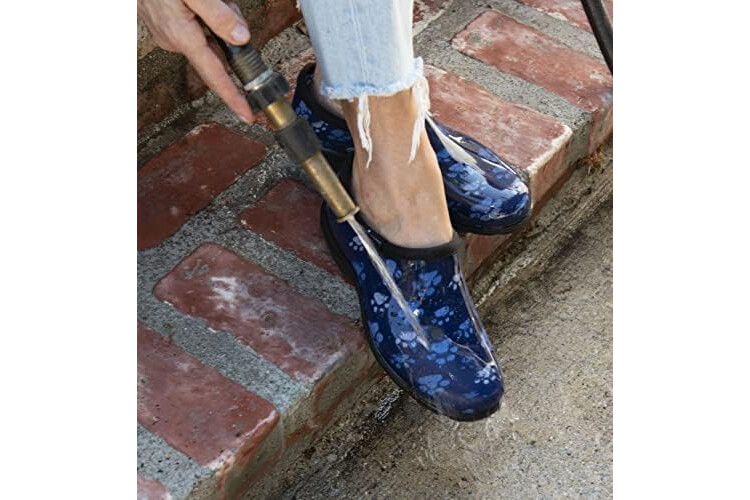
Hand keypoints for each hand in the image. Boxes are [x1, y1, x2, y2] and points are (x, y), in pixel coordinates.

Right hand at [138, 0, 253, 122]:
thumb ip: (219, 15)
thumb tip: (241, 38)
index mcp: (183, 37)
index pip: (215, 75)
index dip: (233, 97)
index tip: (247, 114)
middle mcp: (174, 41)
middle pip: (217, 51)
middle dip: (230, 37)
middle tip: (227, 9)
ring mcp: (169, 35)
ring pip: (209, 37)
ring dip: (217, 21)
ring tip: (212, 1)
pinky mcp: (167, 27)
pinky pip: (197, 28)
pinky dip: (206, 17)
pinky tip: (201, 3)